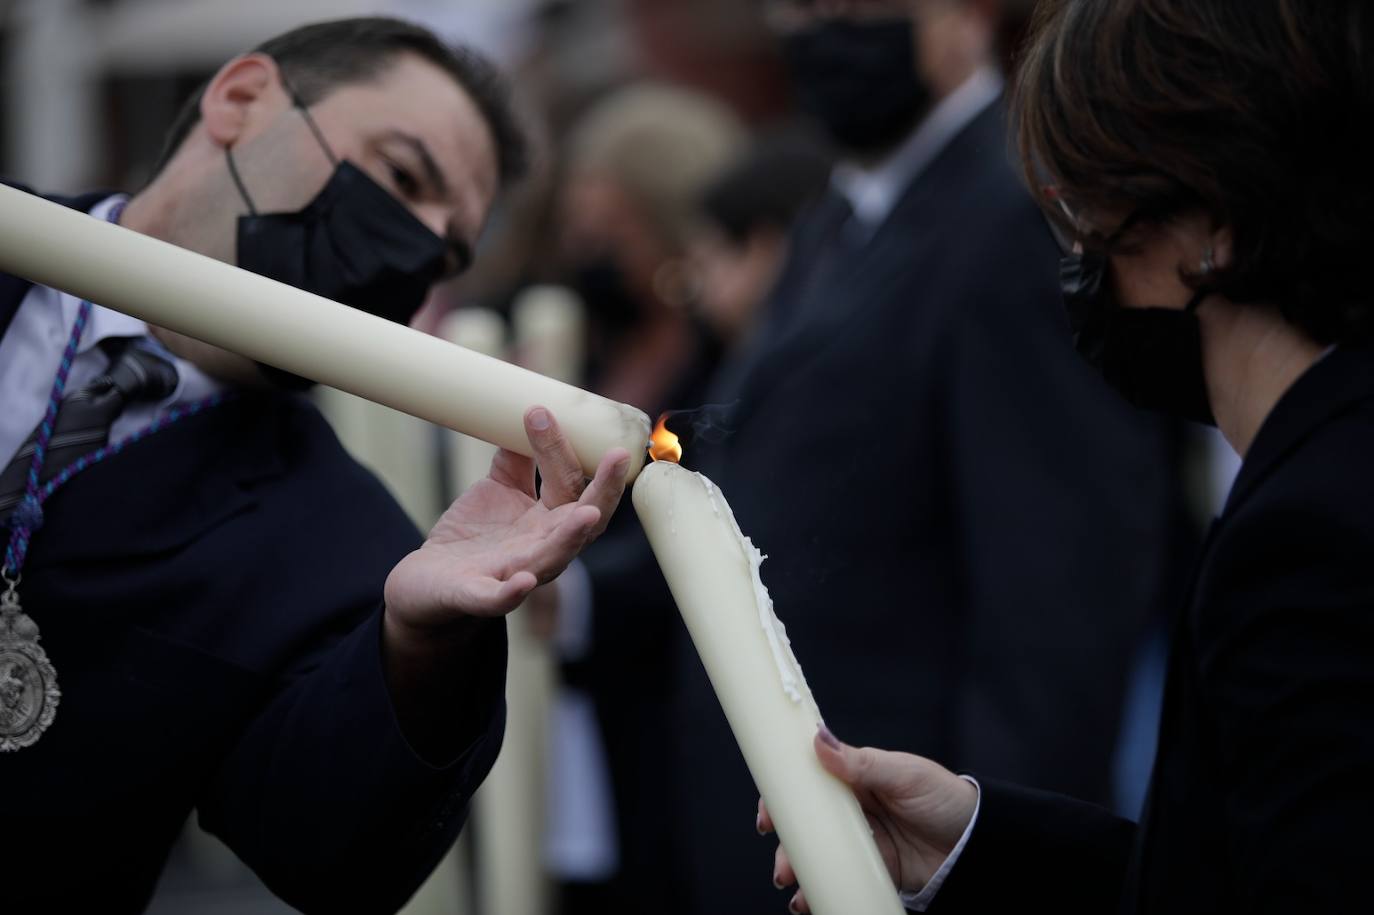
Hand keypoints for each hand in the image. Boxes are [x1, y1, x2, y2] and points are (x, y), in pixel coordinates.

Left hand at [383, 406, 629, 635]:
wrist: (429, 583)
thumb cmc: (474, 537)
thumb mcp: (497, 491)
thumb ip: (516, 461)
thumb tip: (533, 413)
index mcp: (549, 522)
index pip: (573, 486)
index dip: (568, 452)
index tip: (545, 411)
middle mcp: (542, 549)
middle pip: (584, 522)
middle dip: (603, 492)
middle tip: (617, 456)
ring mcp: (514, 575)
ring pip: (552, 558)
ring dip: (571, 537)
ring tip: (587, 513)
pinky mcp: (478, 597)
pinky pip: (498, 599)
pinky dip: (510, 593)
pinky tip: (521, 581)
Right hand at [759, 727, 977, 913]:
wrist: (979, 844)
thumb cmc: (945, 798)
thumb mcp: (903, 775)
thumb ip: (860, 762)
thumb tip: (818, 739)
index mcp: (857, 776)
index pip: (811, 781)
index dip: (785, 795)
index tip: (768, 812)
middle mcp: (855, 808)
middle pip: (808, 823)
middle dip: (787, 842)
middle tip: (781, 860)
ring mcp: (862, 839)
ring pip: (818, 852)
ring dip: (799, 868)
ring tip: (793, 883)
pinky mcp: (874, 868)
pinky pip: (839, 876)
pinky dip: (821, 888)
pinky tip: (810, 899)